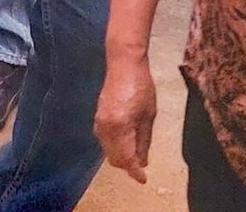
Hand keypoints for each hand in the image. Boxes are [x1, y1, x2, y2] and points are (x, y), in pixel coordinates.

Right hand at [93, 53, 157, 183]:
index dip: (135, 172)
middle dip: (127, 166)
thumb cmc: (141, 87)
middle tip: (141, 168)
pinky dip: (114, 147)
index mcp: (120, 127)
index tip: (143, 180)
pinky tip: (125, 143)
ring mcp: (99, 123)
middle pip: (114, 158)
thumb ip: (144, 140)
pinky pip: (104, 141)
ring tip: (135, 155)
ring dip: (120, 157)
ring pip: (108, 151)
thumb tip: (142, 161)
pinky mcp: (97, 118)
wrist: (123, 65)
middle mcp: (106, 128)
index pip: (126, 159)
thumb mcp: (148, 115)